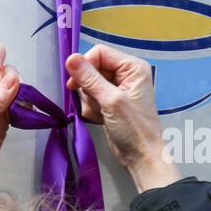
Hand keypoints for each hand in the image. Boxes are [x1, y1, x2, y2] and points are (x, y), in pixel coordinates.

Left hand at [0, 41, 19, 210]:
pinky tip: (26, 115)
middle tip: (14, 97)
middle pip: (3, 71)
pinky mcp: (2, 121)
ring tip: (21, 109)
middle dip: (12, 80)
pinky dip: (25, 108)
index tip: (2, 65)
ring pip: (13, 88)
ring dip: (21, 95)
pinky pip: (18, 106)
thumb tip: (15, 81)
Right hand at [65, 45, 180, 192]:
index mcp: (132, 67)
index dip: (85, 65)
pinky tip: (101, 119)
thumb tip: (70, 58)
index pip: (100, 53)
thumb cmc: (133, 128)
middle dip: (88, 88)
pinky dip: (91, 109)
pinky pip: (90, 98)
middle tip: (94, 103)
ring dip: (89, 101)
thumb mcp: (111, 101)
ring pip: (88, 85)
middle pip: (92, 69)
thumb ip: (90, 79)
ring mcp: (116, 89)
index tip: (74, 82)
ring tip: (101, 114)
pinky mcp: (109, 103)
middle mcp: (125, 74)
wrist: (140, 156)